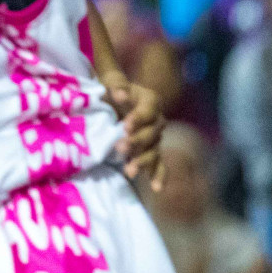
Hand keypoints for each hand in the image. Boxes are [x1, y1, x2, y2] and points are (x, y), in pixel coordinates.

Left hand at [104, 75, 165, 189]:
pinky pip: (158, 164)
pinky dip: (158, 176)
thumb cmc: (113, 90)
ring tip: (129, 170)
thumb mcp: (113, 84)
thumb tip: (120, 94)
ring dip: (142, 161)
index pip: (147, 111)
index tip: (126, 125)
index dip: (138, 119)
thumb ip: (117, 87)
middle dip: (136, 142)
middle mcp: (158, 120)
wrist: (116, 98)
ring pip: (153, 151)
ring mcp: (156, 137)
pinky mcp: (151, 151)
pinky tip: (157, 188)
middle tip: (120, 147)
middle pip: (150, 134)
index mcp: (151, 101)